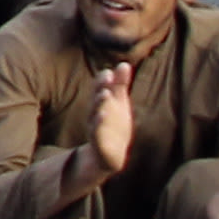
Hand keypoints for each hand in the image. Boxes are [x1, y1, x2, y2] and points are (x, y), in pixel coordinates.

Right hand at [86, 55, 136, 177]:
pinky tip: (103, 115)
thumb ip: (120, 85)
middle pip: (96, 97)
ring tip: (105, 93)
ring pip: (94, 113)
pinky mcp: (97, 141)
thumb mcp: (118, 104)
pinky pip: (95, 131)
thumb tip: (124, 63)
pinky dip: (98, 123)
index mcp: (101, 103)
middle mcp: (95, 113)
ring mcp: (95, 127)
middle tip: (107, 75)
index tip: (110, 71)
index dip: (104, 80)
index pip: (100, 88)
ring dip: (99, 103)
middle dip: (100, 86)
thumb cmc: (114, 125)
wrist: (109, 155)